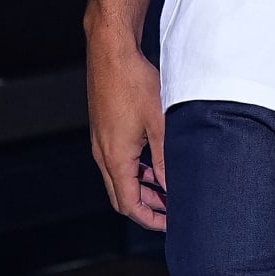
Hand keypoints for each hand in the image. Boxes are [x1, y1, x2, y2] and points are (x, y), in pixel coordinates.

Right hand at [85, 26, 168, 228]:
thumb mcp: (159, 124)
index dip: (149, 219)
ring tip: (167, 188)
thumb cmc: (134, 82)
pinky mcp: (103, 130)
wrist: (111, 52)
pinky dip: (135, 170)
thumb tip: (173, 186)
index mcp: (115, 158)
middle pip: (121, 196)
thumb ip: (165, 159)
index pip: (129, 204)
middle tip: (171, 210)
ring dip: (142, 188)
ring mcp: (100, 142)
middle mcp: (103, 154)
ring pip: (119, 178)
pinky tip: (154, 163)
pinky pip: (117, 161)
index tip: (170, 223)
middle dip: (147, 207)